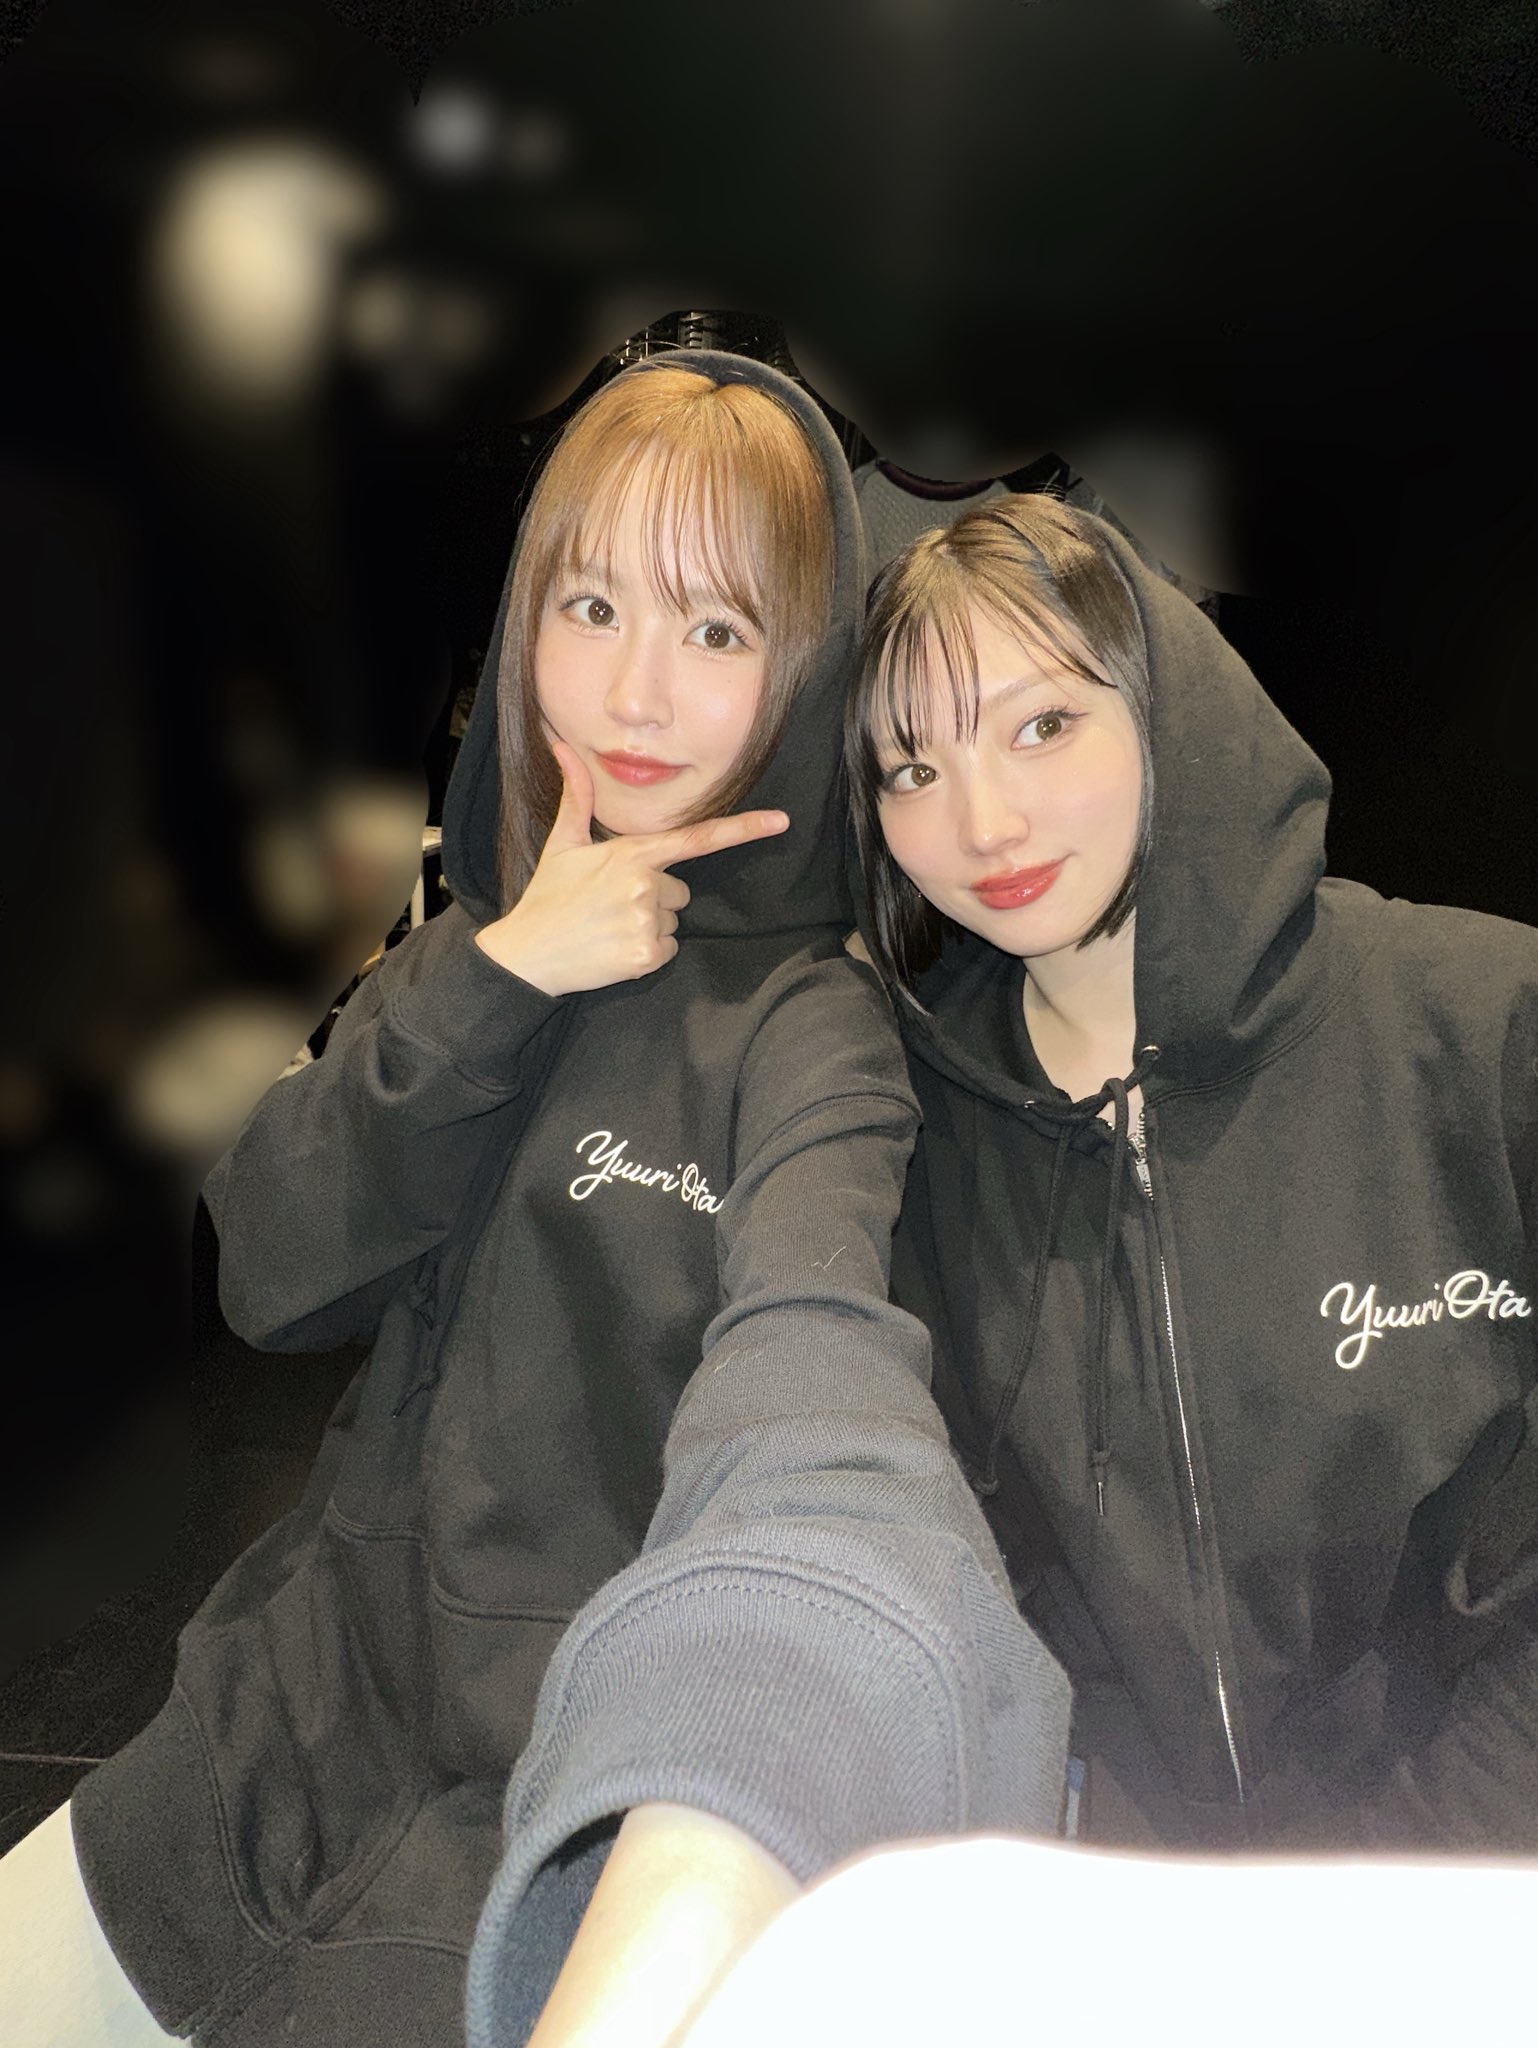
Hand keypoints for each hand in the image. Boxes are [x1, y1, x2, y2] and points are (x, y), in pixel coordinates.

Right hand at [476, 740, 788, 997]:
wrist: (527, 953)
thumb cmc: (548, 897)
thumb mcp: (562, 843)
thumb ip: (577, 796)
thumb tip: (561, 747)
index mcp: (632, 854)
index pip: (697, 837)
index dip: (743, 829)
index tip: (780, 821)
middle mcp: (645, 885)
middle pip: (681, 891)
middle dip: (655, 897)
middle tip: (611, 904)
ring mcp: (646, 922)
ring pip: (674, 920)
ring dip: (649, 925)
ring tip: (609, 926)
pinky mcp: (645, 955)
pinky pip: (667, 950)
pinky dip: (646, 952)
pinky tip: (614, 948)